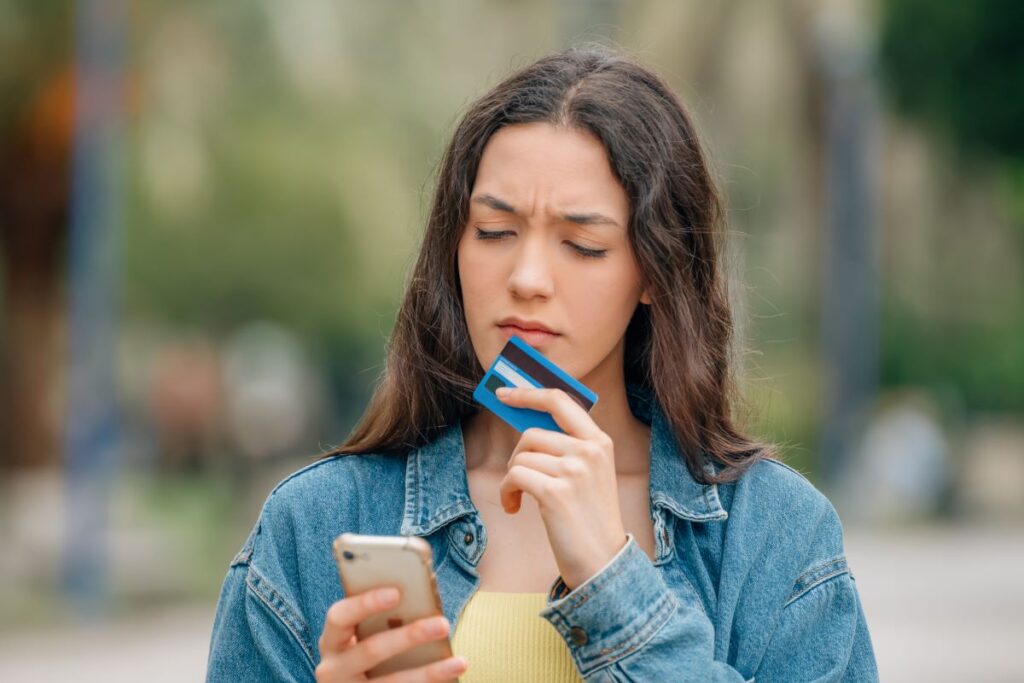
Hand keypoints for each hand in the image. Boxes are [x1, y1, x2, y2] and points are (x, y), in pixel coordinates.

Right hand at [315, 587, 467, 681]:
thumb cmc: (363, 650)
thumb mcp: (360, 636)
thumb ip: (378, 620)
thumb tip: (421, 599)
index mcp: (331, 640)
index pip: (339, 616)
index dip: (366, 603)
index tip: (397, 592)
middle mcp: (333, 669)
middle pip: (371, 650)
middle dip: (409, 636)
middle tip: (443, 624)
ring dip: (429, 673)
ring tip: (460, 662)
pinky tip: (451, 678)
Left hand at [496, 386, 628, 588]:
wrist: (602, 561)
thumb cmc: (588, 518)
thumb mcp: (588, 474)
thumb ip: (566, 446)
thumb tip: (526, 423)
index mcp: (599, 441)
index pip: (560, 401)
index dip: (528, 393)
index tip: (504, 393)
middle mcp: (589, 451)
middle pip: (531, 433)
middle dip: (517, 456)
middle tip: (519, 478)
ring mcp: (574, 470)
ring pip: (520, 457)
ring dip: (512, 479)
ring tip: (520, 499)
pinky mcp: (555, 492)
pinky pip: (514, 476)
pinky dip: (507, 492)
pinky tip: (515, 508)